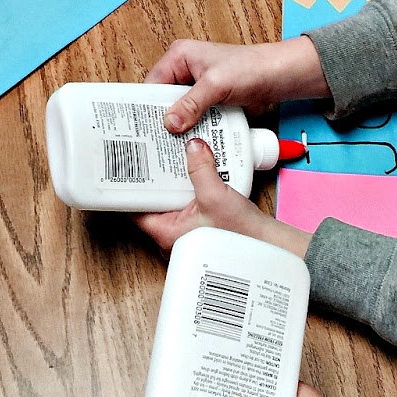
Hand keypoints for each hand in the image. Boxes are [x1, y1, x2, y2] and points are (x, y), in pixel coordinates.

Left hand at [134, 138, 310, 258]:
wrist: (269, 249)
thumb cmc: (242, 236)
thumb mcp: (216, 196)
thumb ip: (201, 168)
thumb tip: (192, 147)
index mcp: (165, 234)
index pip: (133, 210)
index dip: (128, 189)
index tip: (126, 169)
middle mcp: (172, 237)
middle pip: (153, 203)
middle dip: (154, 181)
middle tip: (151, 158)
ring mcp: (186, 235)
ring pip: (172, 204)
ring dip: (174, 185)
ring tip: (172, 162)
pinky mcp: (201, 230)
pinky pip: (188, 206)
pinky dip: (189, 191)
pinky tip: (195, 175)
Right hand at [146, 37, 328, 132]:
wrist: (279, 77)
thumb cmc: (252, 68)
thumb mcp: (216, 84)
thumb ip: (192, 103)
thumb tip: (171, 122)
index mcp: (180, 57)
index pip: (152, 84)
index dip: (147, 106)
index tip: (142, 127)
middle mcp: (185, 72)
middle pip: (163, 101)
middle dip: (163, 120)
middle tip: (156, 142)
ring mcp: (197, 89)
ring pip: (179, 113)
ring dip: (179, 129)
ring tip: (170, 147)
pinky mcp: (209, 103)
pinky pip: (194, 120)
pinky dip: (193, 131)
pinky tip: (190, 145)